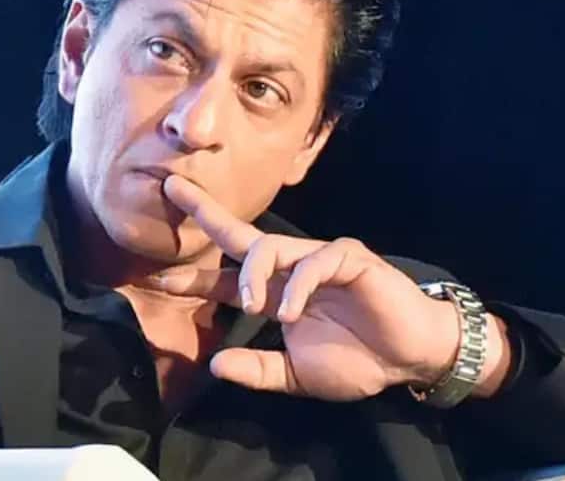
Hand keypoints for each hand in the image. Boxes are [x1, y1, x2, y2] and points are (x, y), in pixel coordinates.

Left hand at [149, 174, 469, 400]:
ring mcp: (318, 258)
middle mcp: (290, 268)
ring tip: (250, 306)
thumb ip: (258, 369)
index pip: (224, 280)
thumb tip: (214, 366)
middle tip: (170, 190)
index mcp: (275, 293)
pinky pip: (315, 263)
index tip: (154, 278)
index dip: (192, 279)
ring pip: (271, 247)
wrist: (410, 358)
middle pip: (239, 236)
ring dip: (253, 275)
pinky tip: (291, 314)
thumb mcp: (296, 375)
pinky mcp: (348, 257)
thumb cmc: (358, 360)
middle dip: (204, 212)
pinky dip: (299, 287)